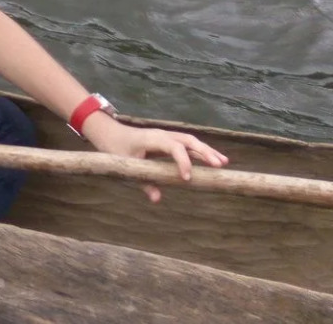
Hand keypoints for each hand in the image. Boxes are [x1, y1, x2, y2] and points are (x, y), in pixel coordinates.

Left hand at [82, 115, 228, 202]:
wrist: (109, 132)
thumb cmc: (116, 147)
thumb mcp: (126, 166)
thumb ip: (143, 182)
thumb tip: (157, 199)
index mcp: (152, 138)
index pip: (173, 147)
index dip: (182, 161)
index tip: (187, 178)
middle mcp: (163, 134)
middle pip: (188, 140)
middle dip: (204, 152)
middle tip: (218, 165)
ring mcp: (167, 136)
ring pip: (191, 141)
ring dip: (207, 151)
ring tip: (223, 162)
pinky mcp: (169, 140)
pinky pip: (187, 144)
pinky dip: (200, 151)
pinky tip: (213, 160)